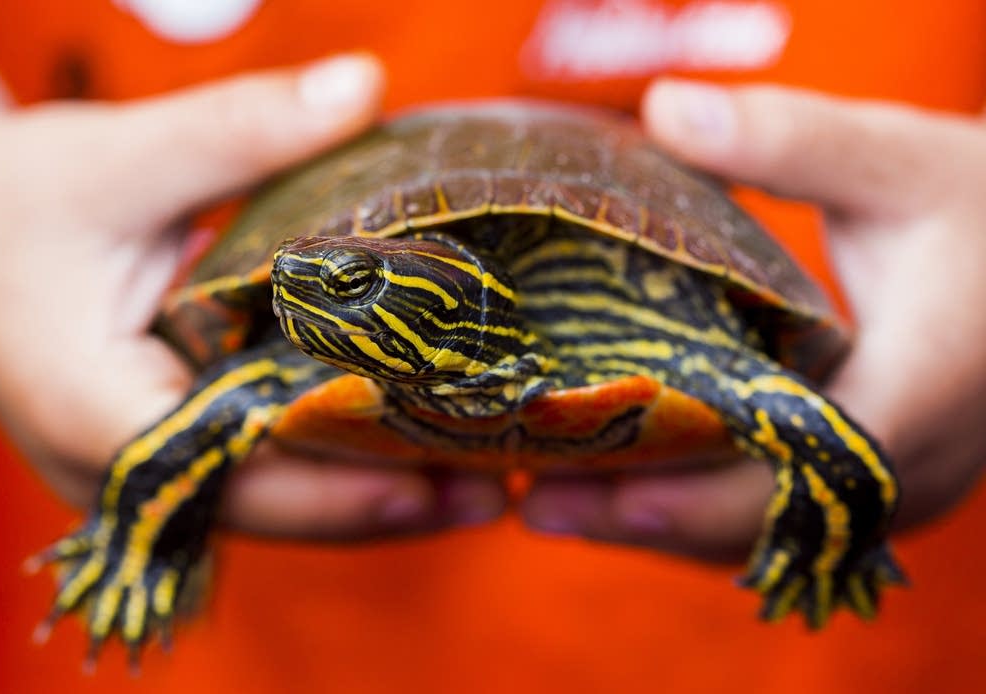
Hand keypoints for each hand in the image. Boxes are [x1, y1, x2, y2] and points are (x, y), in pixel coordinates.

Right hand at [0, 54, 503, 539]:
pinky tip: (401, 445)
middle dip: (383, 502)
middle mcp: (123, 468)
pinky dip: (330, 464)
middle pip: (276, 511)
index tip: (451, 475)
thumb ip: (238, 130)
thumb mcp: (119, 160)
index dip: (354, 485)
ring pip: (273, 506)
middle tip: (494, 488)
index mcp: (101, 415)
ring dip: (369, 494)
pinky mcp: (170, 446)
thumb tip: (361, 87)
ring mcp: (147, 467)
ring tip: (474, 482)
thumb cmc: (15, 203)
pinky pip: (259, 475)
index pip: (247, 475)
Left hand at [523, 81, 985, 560]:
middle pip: (760, 526)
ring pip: (767, 537)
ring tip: (559, 502)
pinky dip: (703, 510)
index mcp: (915, 397)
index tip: (587, 489)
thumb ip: (789, 139)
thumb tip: (665, 108)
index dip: (686, 496)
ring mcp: (895, 488)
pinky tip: (632, 483)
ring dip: (663, 525)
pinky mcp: (874, 480)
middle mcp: (909, 468)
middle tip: (538, 502)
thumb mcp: (894, 161)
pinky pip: (780, 518)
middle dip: (644, 519)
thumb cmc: (980, 205)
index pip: (789, 475)